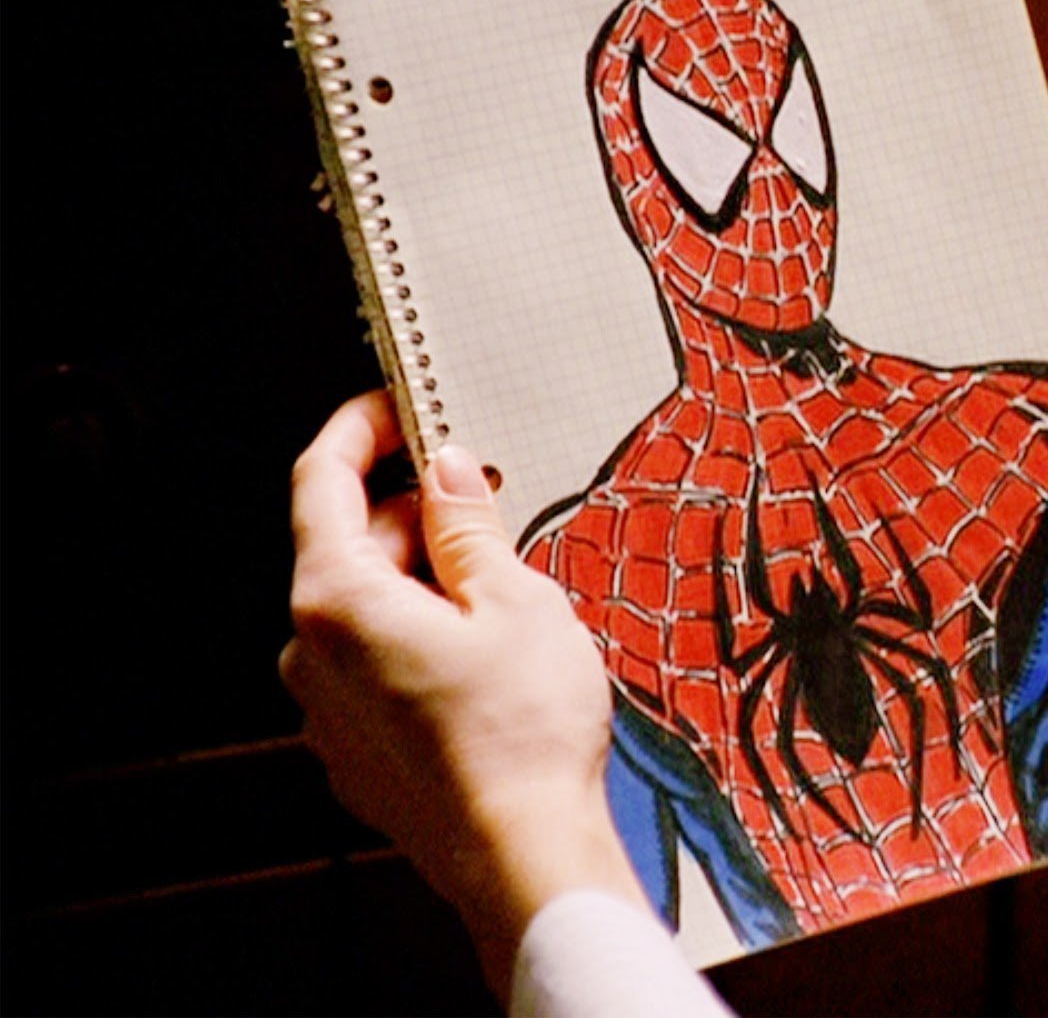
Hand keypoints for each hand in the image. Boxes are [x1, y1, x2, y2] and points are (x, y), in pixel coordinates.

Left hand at [281, 392, 645, 998]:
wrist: (522, 857)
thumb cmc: (521, 735)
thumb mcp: (513, 598)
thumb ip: (467, 525)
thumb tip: (447, 472)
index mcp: (337, 600)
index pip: (322, 481)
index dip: (360, 429)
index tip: (394, 404)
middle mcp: (311, 654)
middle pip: (349, 545)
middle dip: (414, 512)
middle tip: (487, 499)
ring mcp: (327, 710)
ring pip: (365, 608)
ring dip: (421, 579)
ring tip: (503, 591)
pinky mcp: (354, 751)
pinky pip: (374, 664)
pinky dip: (416, 635)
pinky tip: (482, 652)